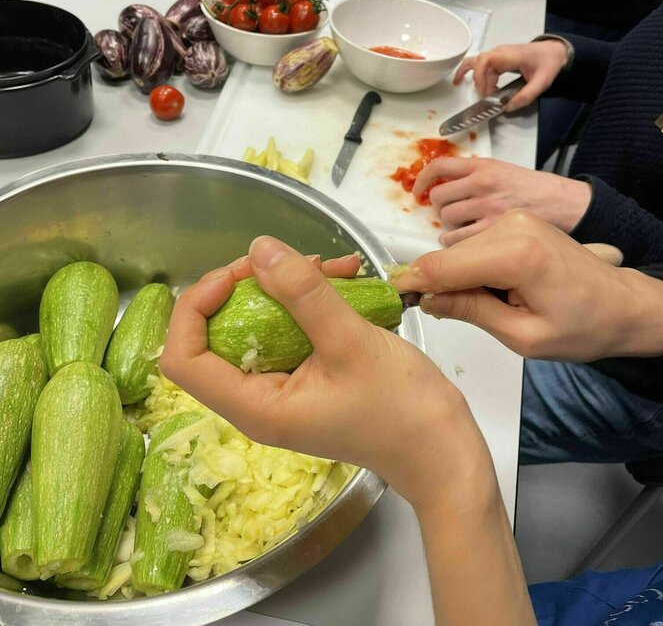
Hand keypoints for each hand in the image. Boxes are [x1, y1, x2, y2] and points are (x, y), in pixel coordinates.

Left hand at [161, 238, 487, 511]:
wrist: (442, 449)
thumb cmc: (400, 408)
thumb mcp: (350, 342)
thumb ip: (303, 294)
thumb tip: (259, 249)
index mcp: (255, 406)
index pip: (184, 359)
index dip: (196, 309)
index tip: (237, 274)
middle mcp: (259, 399)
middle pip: (219, 334)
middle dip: (250, 287)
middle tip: (286, 259)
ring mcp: (285, 387)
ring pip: (260, 325)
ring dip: (288, 287)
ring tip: (331, 264)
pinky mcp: (309, 375)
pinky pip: (293, 329)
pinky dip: (312, 300)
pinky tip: (345, 276)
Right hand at [392, 210, 655, 361]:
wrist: (621, 304)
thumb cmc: (582, 327)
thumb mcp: (523, 336)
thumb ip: (471, 312)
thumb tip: (426, 300)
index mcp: (516, 255)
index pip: (442, 267)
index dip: (412, 284)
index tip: (392, 299)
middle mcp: (512, 225)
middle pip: (447, 257)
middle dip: (437, 285)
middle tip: (447, 316)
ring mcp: (514, 218)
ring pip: (458, 250)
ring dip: (457, 277)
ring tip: (488, 305)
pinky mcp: (515, 219)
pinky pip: (475, 244)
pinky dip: (472, 267)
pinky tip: (493, 288)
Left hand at [414, 156, 591, 245]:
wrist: (564, 204)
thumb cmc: (534, 190)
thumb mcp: (503, 170)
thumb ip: (474, 175)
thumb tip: (443, 185)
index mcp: (482, 167)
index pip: (439, 166)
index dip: (422, 179)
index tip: (417, 191)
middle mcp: (482, 185)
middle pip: (439, 198)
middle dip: (441, 209)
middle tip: (452, 215)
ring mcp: (488, 208)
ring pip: (446, 221)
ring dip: (448, 229)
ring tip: (463, 231)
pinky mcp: (494, 231)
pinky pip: (458, 241)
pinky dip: (456, 245)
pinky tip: (466, 245)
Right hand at [454, 40, 568, 110]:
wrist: (554, 52)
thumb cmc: (548, 64)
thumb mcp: (542, 82)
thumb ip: (526, 96)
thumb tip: (508, 107)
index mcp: (508, 55)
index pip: (485, 61)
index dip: (479, 76)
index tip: (485, 93)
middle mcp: (499, 53)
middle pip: (479, 63)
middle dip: (477, 81)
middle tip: (484, 98)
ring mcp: (498, 55)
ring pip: (477, 64)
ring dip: (470, 75)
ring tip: (459, 85)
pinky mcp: (498, 60)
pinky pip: (481, 66)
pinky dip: (473, 73)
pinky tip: (465, 81)